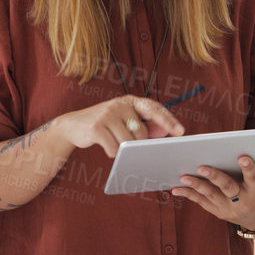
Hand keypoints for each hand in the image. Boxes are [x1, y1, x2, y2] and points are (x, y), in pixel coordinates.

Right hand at [55, 95, 183, 157]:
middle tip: (130, 146)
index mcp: (130, 101)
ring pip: (128, 143)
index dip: (168, 120)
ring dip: (124, 150)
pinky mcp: (96, 127)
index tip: (181, 132)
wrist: (74, 125)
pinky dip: (112, 153)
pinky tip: (106, 146)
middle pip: (141, 133)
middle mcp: (120, 104)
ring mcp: (107, 114)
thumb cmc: (105, 124)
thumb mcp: (124, 121)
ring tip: (114, 143)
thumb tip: (163, 133)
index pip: (154, 109)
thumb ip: (143, 125)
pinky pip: (114, 149)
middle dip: (138, 145)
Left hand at [172, 155, 254, 229]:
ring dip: (197, 186)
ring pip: (212, 195)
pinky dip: (189, 195)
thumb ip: (247, 168)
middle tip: (201, 167)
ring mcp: (230, 209)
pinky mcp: (220, 213)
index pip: (254, 177)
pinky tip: (176, 189)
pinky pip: (203, 202)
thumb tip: (225, 149)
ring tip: (183, 177)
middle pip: (229, 187)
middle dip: (215, 177)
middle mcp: (244, 201)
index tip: (242, 157)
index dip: (249, 168)